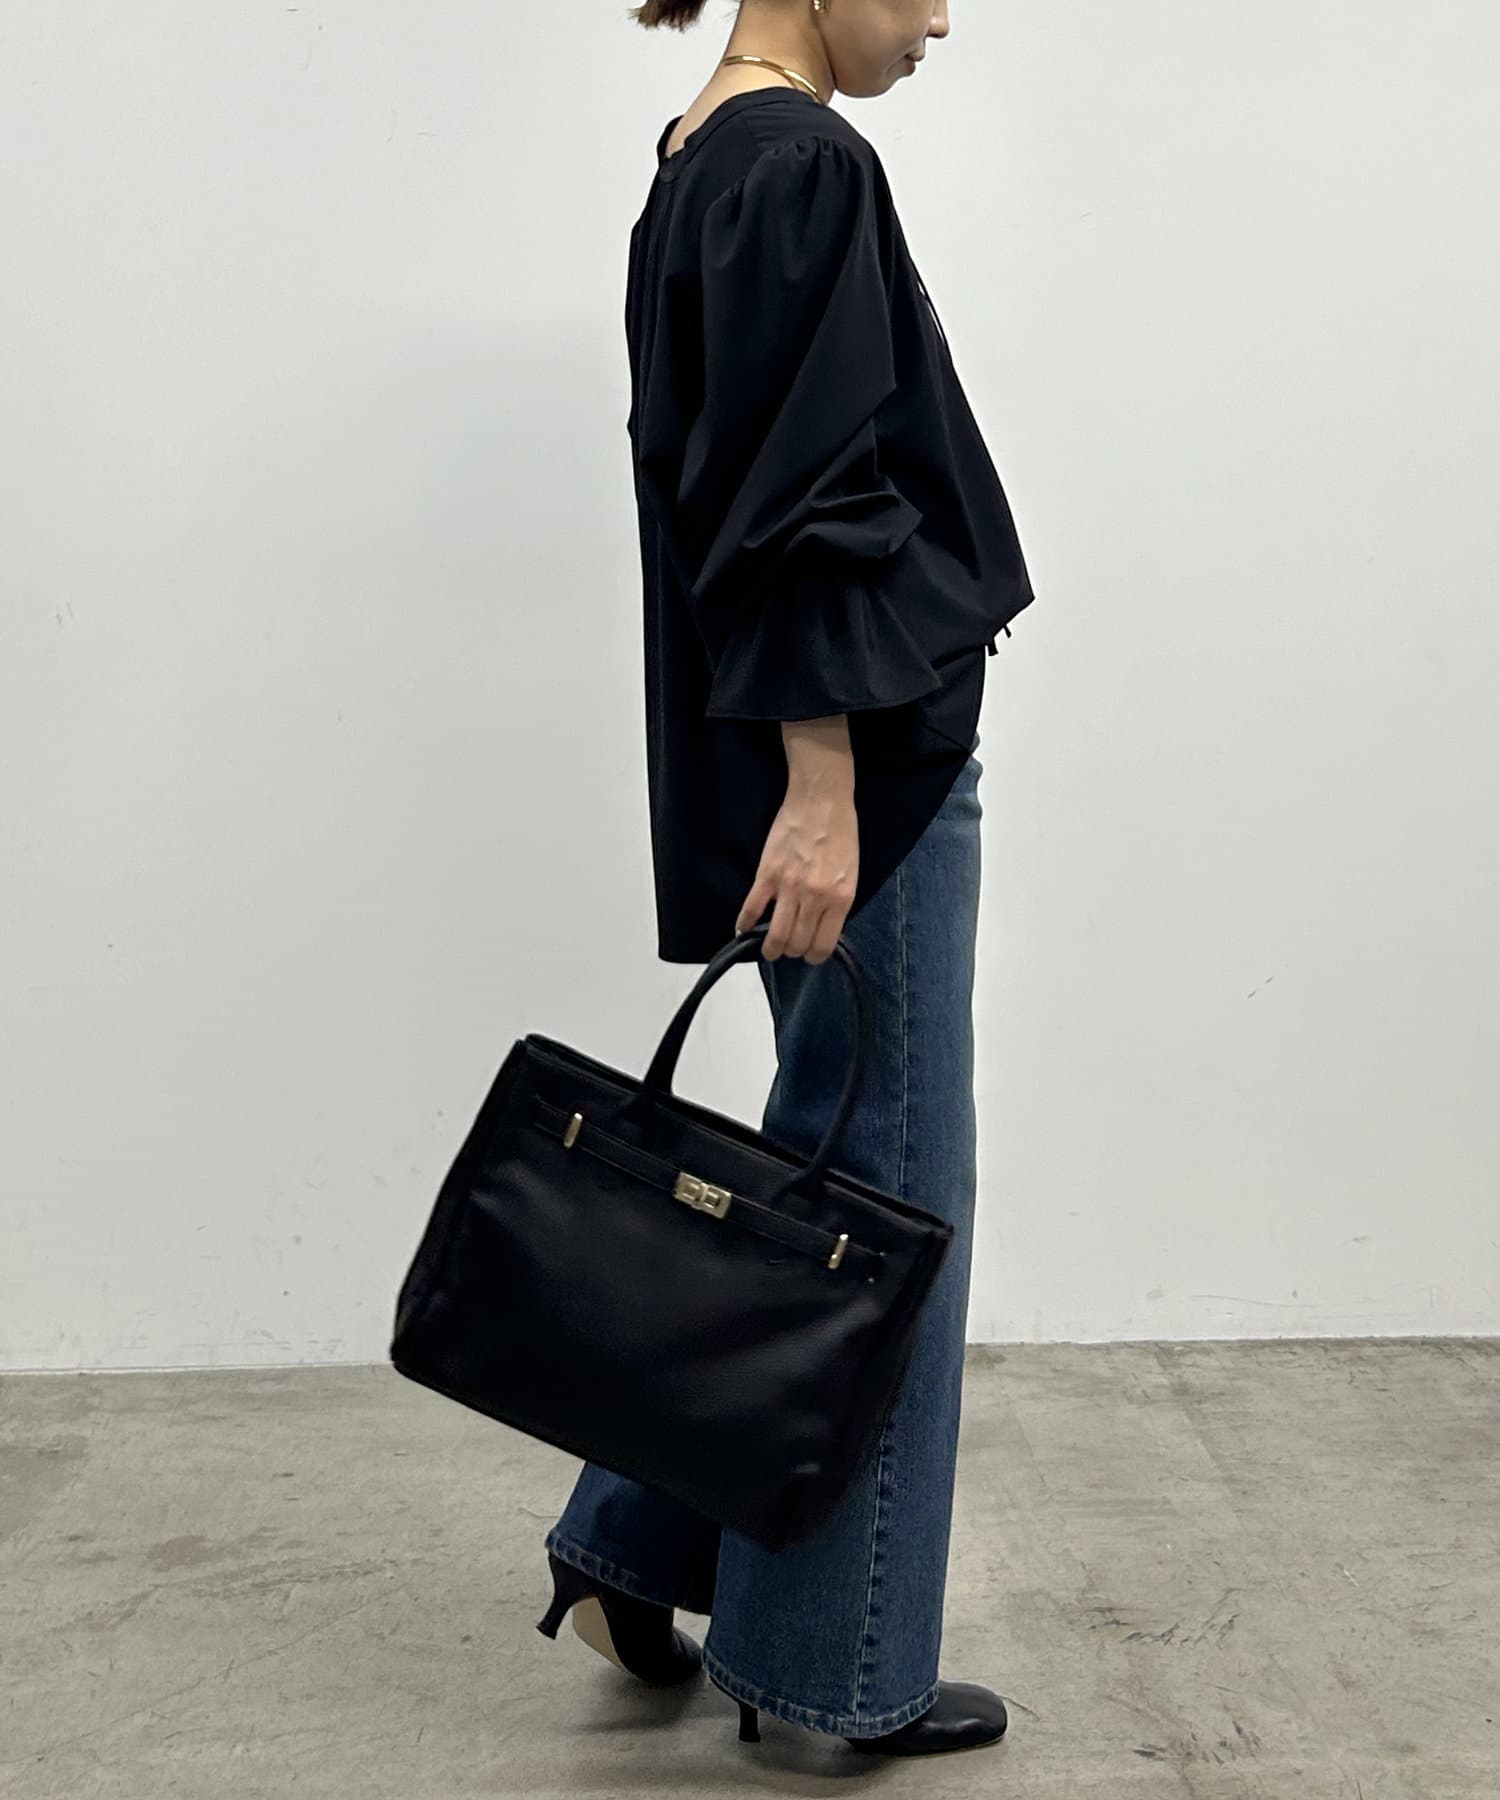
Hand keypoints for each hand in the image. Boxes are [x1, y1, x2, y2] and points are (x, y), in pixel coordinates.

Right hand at [734, 716, 857, 964]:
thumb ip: (837, 902)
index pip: (823, 945)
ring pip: (775, 934)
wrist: (821, 800)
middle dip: (793, 952)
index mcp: (840, 899)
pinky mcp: (767, 874)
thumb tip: (822, 925)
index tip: (809, 954)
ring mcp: (789, 887)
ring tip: (768, 949)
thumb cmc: (841, 832)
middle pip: (798, 943)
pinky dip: (744, 924)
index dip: (814, 956)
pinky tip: (742, 930)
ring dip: (770, 948)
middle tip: (789, 948)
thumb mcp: (851, 872)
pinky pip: (752, 908)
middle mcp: (814, 899)